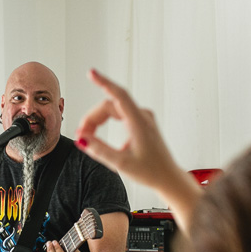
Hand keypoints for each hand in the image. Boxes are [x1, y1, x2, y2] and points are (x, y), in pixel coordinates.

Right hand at [75, 69, 186, 192]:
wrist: (168, 178)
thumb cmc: (151, 172)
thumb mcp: (121, 164)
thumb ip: (99, 150)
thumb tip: (81, 139)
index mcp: (139, 122)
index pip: (118, 95)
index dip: (103, 82)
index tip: (91, 73)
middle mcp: (142, 116)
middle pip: (110, 106)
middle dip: (93, 118)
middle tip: (82, 136)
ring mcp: (143, 119)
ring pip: (114, 110)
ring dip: (98, 121)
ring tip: (87, 137)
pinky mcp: (141, 124)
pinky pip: (120, 115)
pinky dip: (107, 122)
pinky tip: (98, 133)